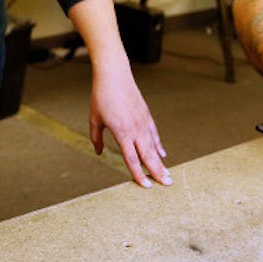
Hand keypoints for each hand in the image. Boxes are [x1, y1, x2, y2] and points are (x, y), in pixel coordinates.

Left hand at [89, 62, 170, 186]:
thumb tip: (99, 152)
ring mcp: (142, 122)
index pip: (132, 159)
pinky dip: (158, 145)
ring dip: (161, 161)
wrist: (114, 75)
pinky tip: (162, 154)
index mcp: (122, 132)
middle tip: (167, 184)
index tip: (146, 186)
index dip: (138, 174)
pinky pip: (154, 134)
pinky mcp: (146, 115)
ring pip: (153, 146)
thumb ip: (96, 138)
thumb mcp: (94, 119)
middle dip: (157, 171)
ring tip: (168, 174)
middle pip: (148, 155)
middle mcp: (135, 129)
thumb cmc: (101, 96)